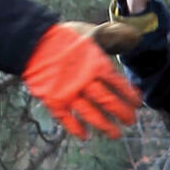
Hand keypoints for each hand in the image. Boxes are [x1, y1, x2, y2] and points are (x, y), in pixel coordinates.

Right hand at [21, 23, 140, 138]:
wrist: (32, 41)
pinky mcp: (53, 100)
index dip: (129, 95)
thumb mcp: (90, 33)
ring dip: (104, 126)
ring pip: (91, 114)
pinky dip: (75, 128)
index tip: (138, 104)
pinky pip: (66, 119)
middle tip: (131, 121)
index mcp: (96, 64)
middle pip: (108, 101)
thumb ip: (111, 36)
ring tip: (115, 134)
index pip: (118, 83)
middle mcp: (86, 81)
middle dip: (122, 113)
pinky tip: (84, 136)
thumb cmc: (62, 36)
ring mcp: (69, 92)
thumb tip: (134, 36)